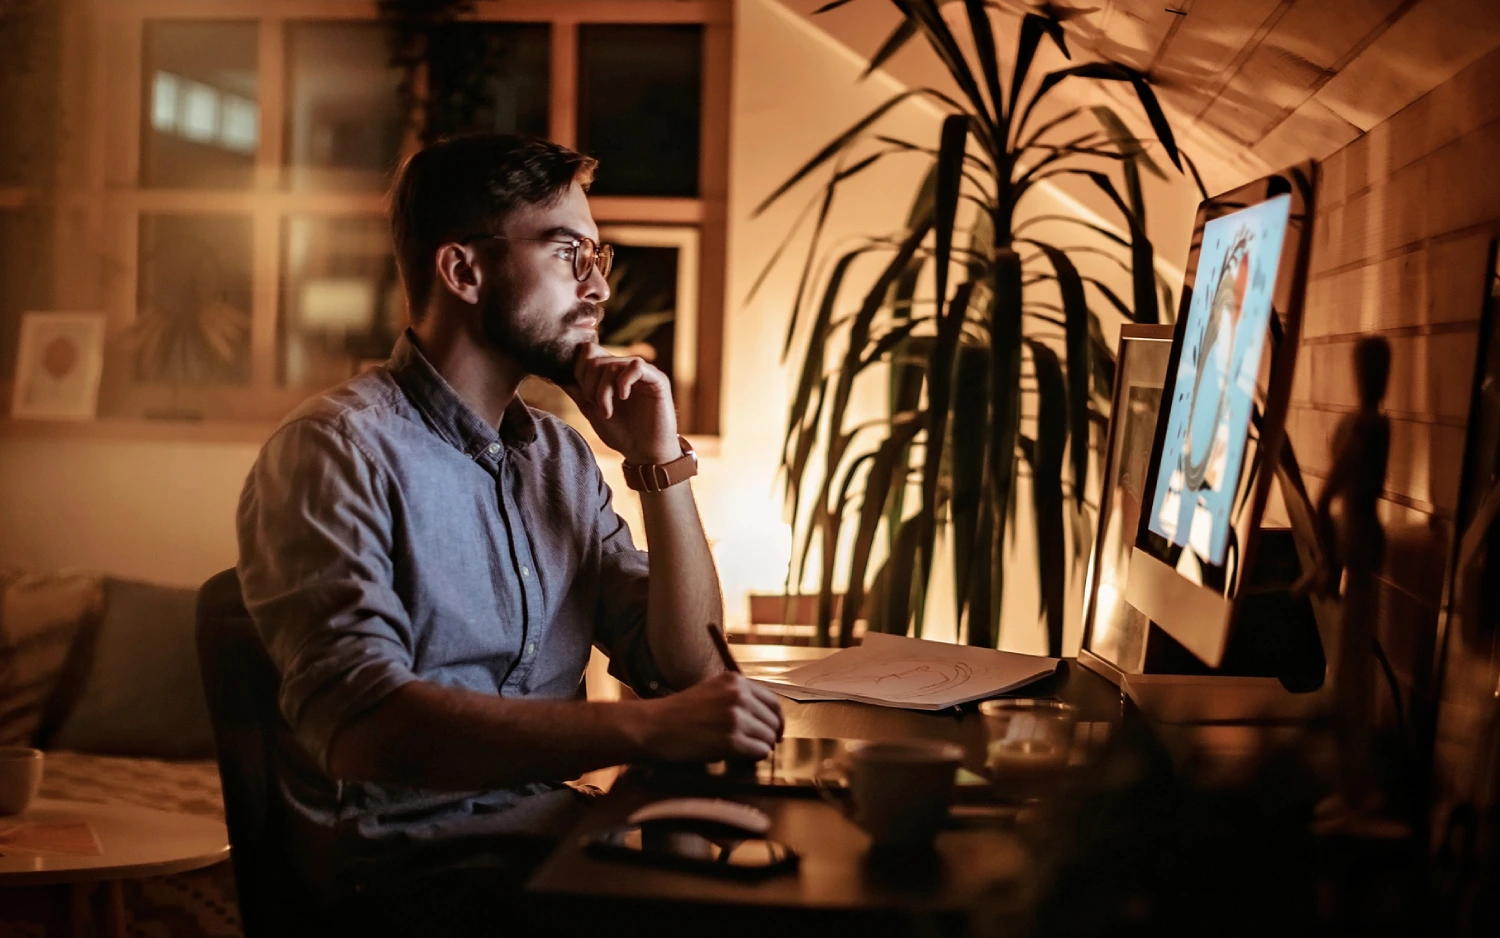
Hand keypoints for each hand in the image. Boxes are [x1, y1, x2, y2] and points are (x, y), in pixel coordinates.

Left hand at [562, 343, 679, 463]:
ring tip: (606, 412)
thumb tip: (559, 377)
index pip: (588, 352)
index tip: (584, 396)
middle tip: (596, 407)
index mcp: (611, 373)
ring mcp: (642, 373)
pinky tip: (623, 397)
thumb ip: (578, 393)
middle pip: (596, 358)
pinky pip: (636, 366)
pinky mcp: (657, 380)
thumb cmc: (621, 434)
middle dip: (589, 385)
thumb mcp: (592, 412)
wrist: (644, 453)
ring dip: (603, 391)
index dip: (579, 371)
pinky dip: (624, 382)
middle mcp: (626, 368)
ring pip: (612, 364)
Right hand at [637, 672, 784, 761]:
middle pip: (773, 720)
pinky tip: (737, 756)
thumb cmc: (678, 712)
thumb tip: (763, 716)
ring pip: (768, 737)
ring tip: (741, 750)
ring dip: (759, 746)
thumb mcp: (711, 690)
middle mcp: (739, 695)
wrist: (654, 725)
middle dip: (768, 735)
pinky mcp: (732, 739)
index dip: (776, 719)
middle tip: (758, 744)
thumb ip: (736, 697)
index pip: (773, 701)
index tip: (775, 730)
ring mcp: (736, 717)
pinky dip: (752, 757)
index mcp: (735, 680)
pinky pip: (759, 751)